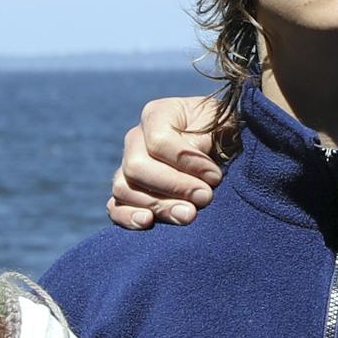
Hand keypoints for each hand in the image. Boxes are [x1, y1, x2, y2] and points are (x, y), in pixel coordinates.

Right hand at [107, 95, 231, 227]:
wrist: (220, 148)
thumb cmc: (222, 132)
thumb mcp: (222, 124)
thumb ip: (209, 138)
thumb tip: (197, 163)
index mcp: (156, 114)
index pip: (159, 141)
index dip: (187, 162)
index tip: (215, 176)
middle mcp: (135, 139)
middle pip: (137, 167)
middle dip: (174, 186)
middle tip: (205, 197)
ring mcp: (127, 167)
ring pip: (124, 189)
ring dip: (158, 205)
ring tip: (188, 215)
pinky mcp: (128, 193)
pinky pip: (114, 207)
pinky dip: (127, 217)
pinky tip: (148, 222)